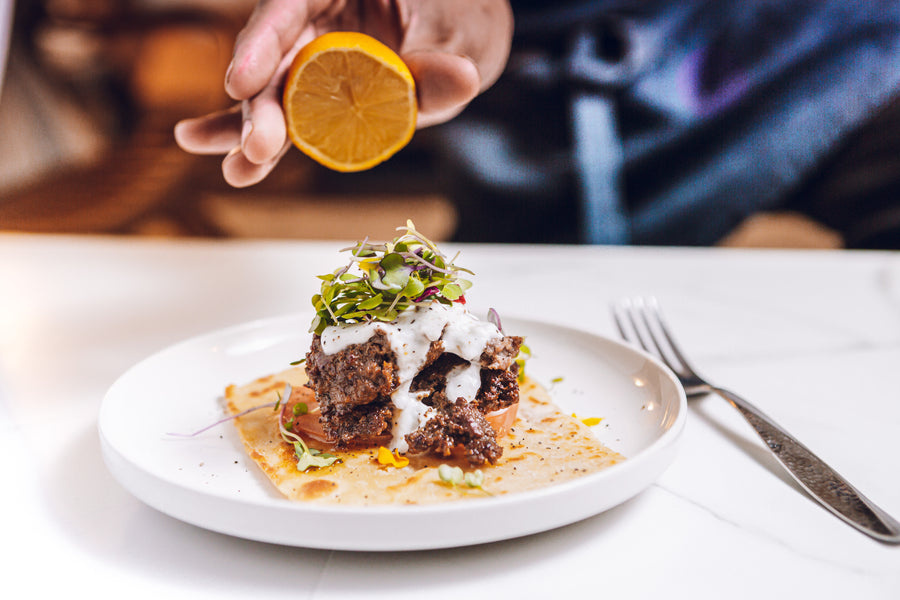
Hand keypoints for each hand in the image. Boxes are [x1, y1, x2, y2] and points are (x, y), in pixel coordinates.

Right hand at [174, 0, 512, 186]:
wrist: (462, 37)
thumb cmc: (459, 20)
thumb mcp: (464, 36)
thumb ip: (448, 64)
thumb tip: (460, 79)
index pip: (290, 6)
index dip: (262, 44)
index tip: (242, 84)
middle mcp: (317, 19)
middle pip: (276, 59)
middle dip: (261, 106)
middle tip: (258, 150)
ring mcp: (314, 59)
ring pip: (274, 93)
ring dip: (252, 133)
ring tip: (239, 172)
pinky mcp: (318, 95)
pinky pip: (289, 117)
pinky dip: (264, 141)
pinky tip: (234, 166)